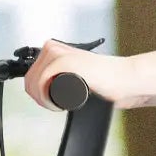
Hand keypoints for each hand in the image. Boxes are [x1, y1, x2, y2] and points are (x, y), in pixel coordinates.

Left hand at [23, 40, 137, 111]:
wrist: (127, 79)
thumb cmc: (109, 81)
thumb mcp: (79, 77)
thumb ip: (65, 78)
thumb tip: (49, 91)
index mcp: (57, 49)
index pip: (31, 72)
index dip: (37, 92)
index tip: (51, 102)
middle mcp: (55, 48)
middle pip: (28, 78)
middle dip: (38, 97)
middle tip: (55, 106)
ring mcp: (59, 54)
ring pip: (32, 81)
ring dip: (42, 99)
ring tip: (58, 106)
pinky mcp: (64, 61)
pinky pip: (41, 82)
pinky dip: (45, 98)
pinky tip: (58, 105)